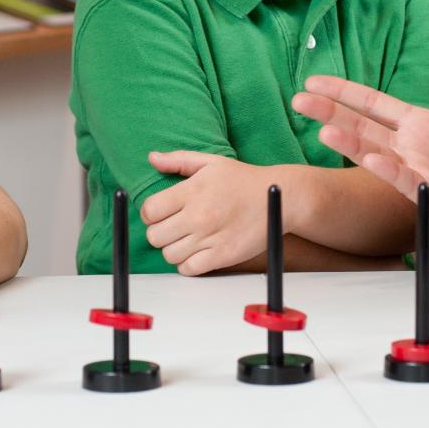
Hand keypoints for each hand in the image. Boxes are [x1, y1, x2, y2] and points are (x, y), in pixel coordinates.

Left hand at [140, 151, 270, 274]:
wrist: (279, 197)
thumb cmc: (244, 180)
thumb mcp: (211, 162)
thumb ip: (179, 160)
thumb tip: (152, 158)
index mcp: (192, 190)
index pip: (149, 210)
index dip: (150, 213)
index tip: (160, 213)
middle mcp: (199, 215)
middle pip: (154, 236)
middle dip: (160, 232)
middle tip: (173, 227)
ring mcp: (211, 237)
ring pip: (169, 255)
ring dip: (174, 249)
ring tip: (187, 239)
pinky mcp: (223, 255)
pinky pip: (188, 269)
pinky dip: (188, 264)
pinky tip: (197, 252)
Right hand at [291, 31, 428, 252]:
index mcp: (422, 124)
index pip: (373, 103)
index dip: (344, 91)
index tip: (314, 81)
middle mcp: (411, 146)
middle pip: (362, 125)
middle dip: (330, 112)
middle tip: (300, 100)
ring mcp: (416, 171)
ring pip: (374, 153)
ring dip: (349, 142)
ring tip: (324, 130)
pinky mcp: (428, 196)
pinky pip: (403, 180)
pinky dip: (387, 170)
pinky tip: (371, 158)